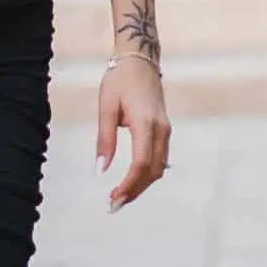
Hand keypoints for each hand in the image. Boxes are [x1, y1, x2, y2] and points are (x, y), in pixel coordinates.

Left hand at [97, 54, 169, 210]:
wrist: (140, 60)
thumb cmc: (119, 80)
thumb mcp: (106, 106)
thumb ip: (105, 139)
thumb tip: (100, 170)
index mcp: (145, 124)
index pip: (141, 165)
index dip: (128, 186)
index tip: (113, 199)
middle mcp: (161, 131)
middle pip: (152, 172)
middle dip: (134, 191)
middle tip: (113, 205)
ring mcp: (166, 131)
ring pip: (158, 168)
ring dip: (141, 185)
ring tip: (121, 197)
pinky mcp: (165, 130)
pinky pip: (160, 159)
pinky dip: (147, 174)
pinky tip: (133, 181)